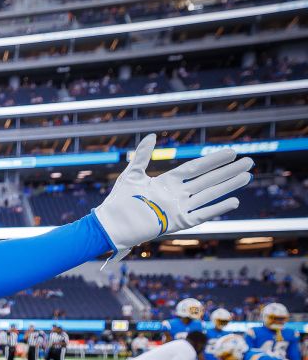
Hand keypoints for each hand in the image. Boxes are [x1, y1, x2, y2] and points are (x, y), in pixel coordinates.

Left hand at [93, 135, 250, 260]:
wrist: (110, 224)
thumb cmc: (118, 201)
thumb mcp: (131, 174)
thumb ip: (142, 155)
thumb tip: (152, 135)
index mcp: (167, 182)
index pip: (195, 168)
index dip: (213, 160)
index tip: (232, 152)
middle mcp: (176, 194)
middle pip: (207, 180)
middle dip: (228, 171)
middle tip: (250, 162)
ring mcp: (178, 209)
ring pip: (209, 195)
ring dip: (228, 186)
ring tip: (247, 176)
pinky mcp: (176, 223)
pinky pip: (201, 215)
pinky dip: (216, 209)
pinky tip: (233, 201)